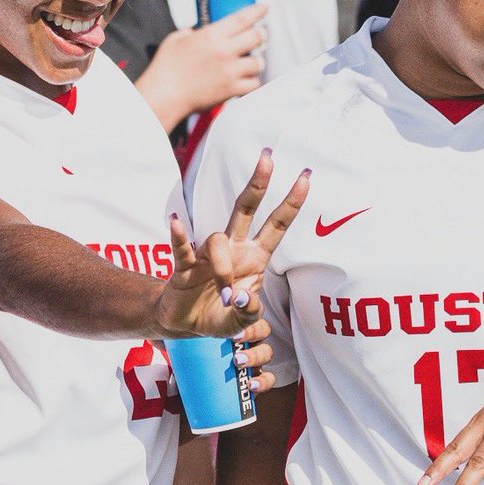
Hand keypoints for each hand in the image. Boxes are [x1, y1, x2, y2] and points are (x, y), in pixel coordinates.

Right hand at [137, 6, 266, 132]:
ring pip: (258, 62)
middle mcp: (224, 51)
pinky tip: (247, 80)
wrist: (164, 94)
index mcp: (211, 35)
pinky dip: (252, 81)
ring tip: (250, 62)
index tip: (264, 8)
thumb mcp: (176, 39)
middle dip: (260, 35)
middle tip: (258, 36)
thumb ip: (191, 32)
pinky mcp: (231, 90)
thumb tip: (197, 32)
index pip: (242, 18)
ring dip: (256, 61)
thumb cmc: (166, 69)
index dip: (257, 11)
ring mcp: (230, 71)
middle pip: (256, 38)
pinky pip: (254, 84)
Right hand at [155, 149, 308, 339]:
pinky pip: (182, 247)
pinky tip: (177, 221)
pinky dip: (179, 235)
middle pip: (246, 209)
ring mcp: (208, 255)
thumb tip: (243, 298)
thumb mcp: (243, 322)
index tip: (306, 176)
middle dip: (257, 184)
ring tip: (226, 296)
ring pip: (217, 241)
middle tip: (268, 157)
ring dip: (222, 268)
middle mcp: (234, 250)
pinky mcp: (185, 266)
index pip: (277, 225)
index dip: (291, 203)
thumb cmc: (221, 317)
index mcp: (255, 258)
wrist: (187, 327)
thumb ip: (249, 313)